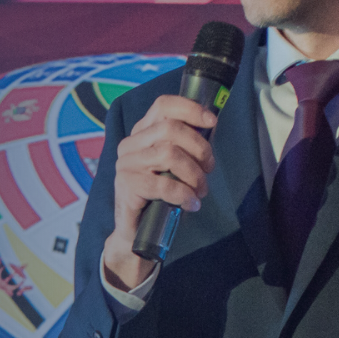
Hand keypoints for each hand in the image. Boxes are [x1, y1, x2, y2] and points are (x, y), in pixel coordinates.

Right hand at [102, 94, 216, 289]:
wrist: (136, 231)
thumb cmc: (159, 196)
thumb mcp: (174, 166)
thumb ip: (186, 146)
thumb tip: (210, 127)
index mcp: (142, 133)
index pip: (163, 105)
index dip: (190, 109)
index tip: (212, 122)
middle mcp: (130, 144)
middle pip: (171, 129)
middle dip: (199, 148)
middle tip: (209, 169)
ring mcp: (126, 164)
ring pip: (169, 154)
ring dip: (194, 174)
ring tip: (200, 190)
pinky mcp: (127, 186)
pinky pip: (164, 184)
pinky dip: (184, 195)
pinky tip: (191, 204)